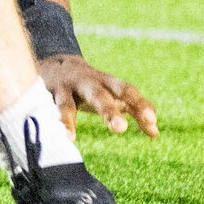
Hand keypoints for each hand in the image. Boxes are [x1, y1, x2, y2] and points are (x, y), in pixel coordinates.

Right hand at [39, 54, 158, 139]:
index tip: (152, 122)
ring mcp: (65, 88)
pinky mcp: (47, 95)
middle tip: (120, 128)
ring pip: (67, 104)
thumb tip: (156, 132)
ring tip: (70, 138)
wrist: (53, 64)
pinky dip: (54, 124)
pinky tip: (62, 138)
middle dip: (108, 111)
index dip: (139, 104)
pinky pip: (47, 112)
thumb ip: (133, 109)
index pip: (126, 91)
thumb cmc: (89, 86)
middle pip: (99, 95)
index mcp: (106, 83)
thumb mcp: (111, 93)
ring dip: (68, 120)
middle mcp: (86, 83)